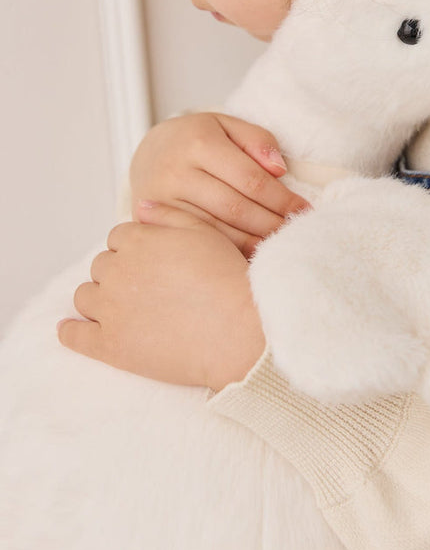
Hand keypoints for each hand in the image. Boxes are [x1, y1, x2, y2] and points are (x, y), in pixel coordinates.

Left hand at [57, 206, 265, 391]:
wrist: (238, 330)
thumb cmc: (227, 279)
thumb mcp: (204, 233)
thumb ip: (168, 215)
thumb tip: (140, 205)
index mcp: (138, 240)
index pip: (118, 237)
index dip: (134, 249)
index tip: (150, 263)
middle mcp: (117, 270)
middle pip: (101, 265)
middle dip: (118, 272)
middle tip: (144, 287)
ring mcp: (110, 309)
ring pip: (86, 295)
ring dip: (99, 298)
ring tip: (122, 307)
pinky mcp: (109, 345)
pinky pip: (74, 335)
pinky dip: (71, 331)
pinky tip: (72, 330)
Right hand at [129, 113, 309, 257]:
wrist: (149, 154)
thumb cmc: (198, 139)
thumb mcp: (226, 125)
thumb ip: (256, 140)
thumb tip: (279, 170)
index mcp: (198, 142)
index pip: (250, 178)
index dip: (282, 199)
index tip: (303, 210)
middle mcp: (176, 172)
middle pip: (236, 208)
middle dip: (272, 223)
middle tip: (296, 232)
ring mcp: (162, 202)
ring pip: (218, 231)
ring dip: (254, 242)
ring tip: (279, 245)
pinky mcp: (155, 226)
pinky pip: (199, 243)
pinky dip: (229, 252)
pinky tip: (251, 253)